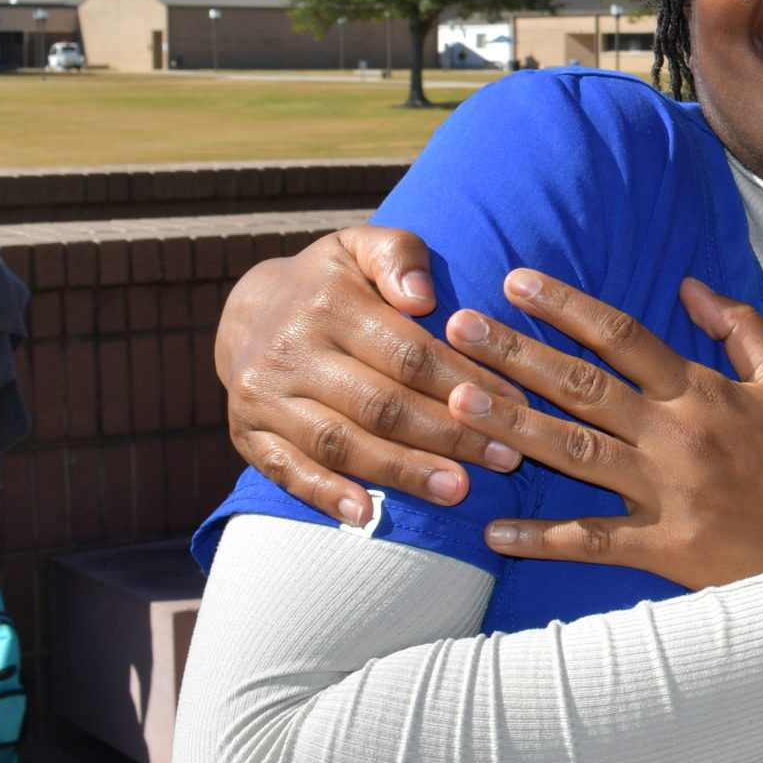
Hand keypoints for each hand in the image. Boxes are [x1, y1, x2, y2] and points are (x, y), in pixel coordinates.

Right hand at [219, 226, 521, 523]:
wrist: (249, 311)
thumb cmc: (333, 281)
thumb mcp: (362, 246)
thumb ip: (400, 257)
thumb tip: (423, 296)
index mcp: (328, 303)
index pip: (409, 353)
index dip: (465, 381)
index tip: (516, 405)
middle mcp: (290, 351)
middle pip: (379, 403)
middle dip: (448, 434)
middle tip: (505, 458)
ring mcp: (263, 397)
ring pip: (339, 442)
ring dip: (401, 471)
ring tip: (456, 490)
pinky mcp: (247, 435)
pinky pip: (286, 471)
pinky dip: (324, 496)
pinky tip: (366, 517)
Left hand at [447, 270, 762, 587]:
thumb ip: (740, 328)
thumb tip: (690, 284)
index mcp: (702, 391)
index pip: (622, 334)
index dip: (565, 305)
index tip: (514, 281)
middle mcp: (677, 434)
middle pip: (582, 385)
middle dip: (515, 353)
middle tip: (455, 329)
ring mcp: (667, 492)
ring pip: (574, 453)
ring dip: (510, 426)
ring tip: (455, 402)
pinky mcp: (665, 548)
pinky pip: (593, 541)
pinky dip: (541, 537)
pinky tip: (492, 531)